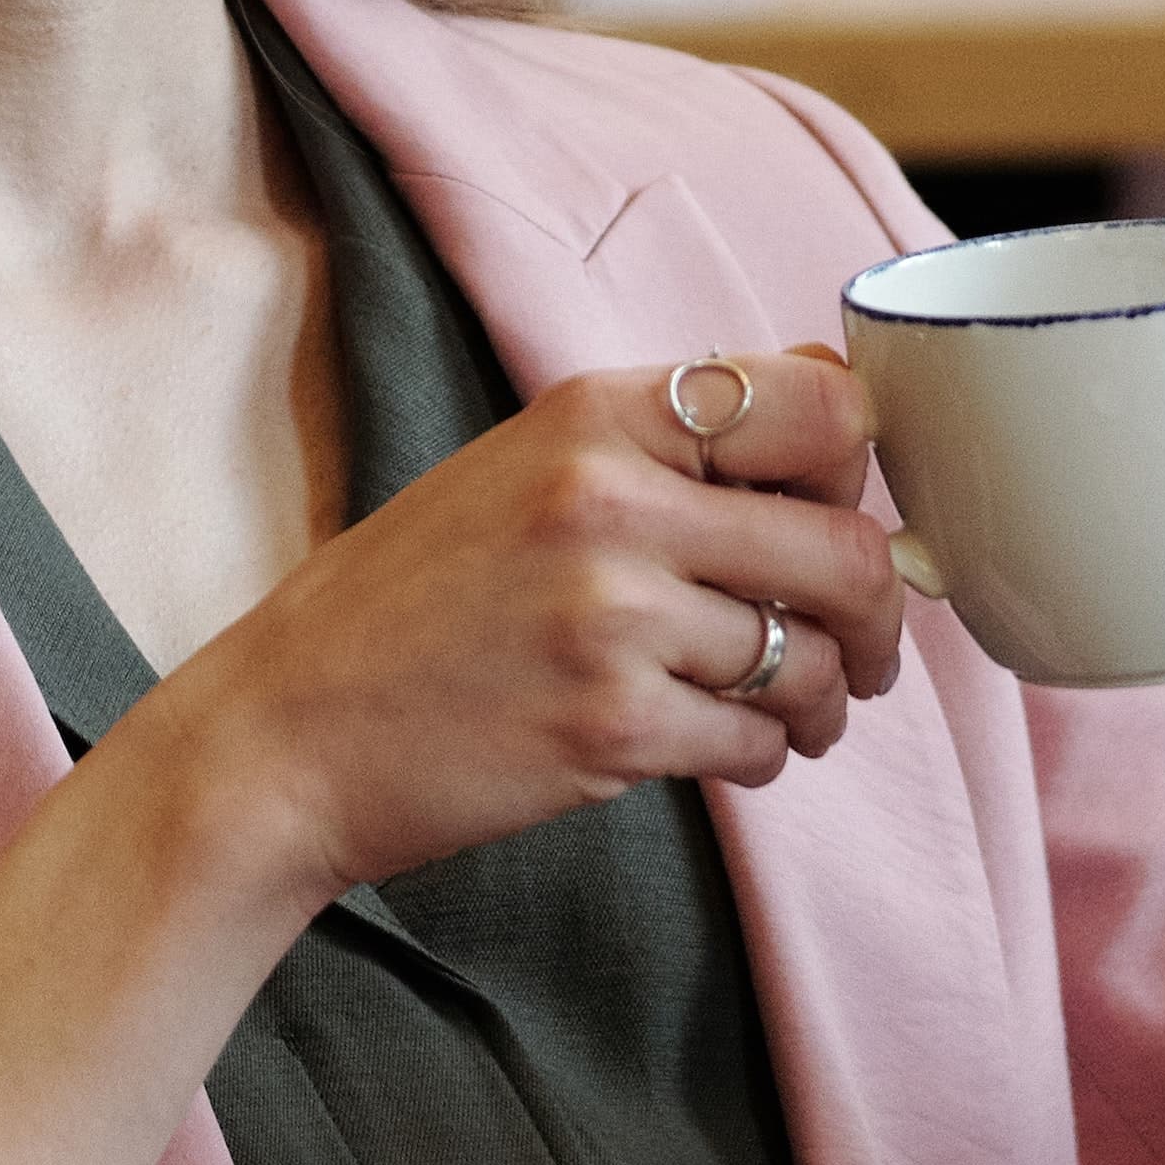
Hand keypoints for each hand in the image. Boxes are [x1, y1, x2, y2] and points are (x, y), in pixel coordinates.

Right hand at [179, 346, 906, 905]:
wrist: (286, 729)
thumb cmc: (416, 601)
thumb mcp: (527, 469)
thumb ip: (666, 444)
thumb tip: (843, 421)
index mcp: (597, 413)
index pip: (824, 408)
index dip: (859, 474)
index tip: (843, 518)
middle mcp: (609, 499)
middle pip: (845, 547)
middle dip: (877, 614)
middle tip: (862, 650)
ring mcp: (610, 615)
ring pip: (812, 657)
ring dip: (823, 698)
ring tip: (794, 712)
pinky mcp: (608, 723)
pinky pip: (758, 741)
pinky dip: (763, 755)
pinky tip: (720, 748)